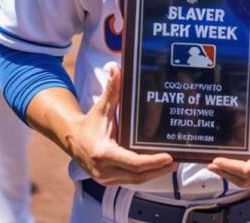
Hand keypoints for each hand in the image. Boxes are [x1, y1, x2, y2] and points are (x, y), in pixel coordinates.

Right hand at [68, 66, 176, 185]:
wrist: (72, 139)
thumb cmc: (90, 123)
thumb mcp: (102, 107)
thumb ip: (112, 90)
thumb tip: (116, 68)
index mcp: (103, 153)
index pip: (133, 163)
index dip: (152, 162)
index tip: (168, 157)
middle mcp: (104, 170)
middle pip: (138, 175)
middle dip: (159, 170)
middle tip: (177, 161)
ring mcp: (106, 178)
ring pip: (136, 181)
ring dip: (155, 174)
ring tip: (172, 165)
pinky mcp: (108, 181)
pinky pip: (131, 180)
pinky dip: (145, 175)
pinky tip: (158, 168)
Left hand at [207, 74, 249, 187]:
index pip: (249, 169)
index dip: (230, 166)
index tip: (215, 159)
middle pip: (245, 179)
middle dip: (225, 172)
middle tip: (207, 162)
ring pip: (247, 184)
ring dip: (229, 176)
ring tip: (212, 165)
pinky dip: (237, 178)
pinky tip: (225, 169)